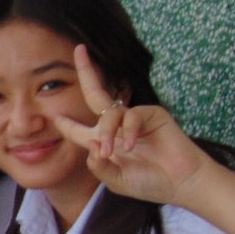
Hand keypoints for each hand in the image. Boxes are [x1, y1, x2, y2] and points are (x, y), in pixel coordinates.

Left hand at [54, 45, 211, 207]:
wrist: (180, 183)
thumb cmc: (149, 183)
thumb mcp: (116, 180)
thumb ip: (99, 167)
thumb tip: (91, 147)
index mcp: (105, 141)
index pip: (79, 130)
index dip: (66, 124)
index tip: (54, 116)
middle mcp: (117, 125)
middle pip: (95, 94)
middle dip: (87, 72)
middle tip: (79, 50)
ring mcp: (134, 118)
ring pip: (110, 114)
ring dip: (106, 132)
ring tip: (110, 152)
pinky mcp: (152, 114)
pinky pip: (132, 116)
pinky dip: (128, 132)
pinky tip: (130, 147)